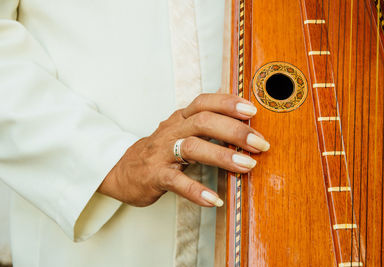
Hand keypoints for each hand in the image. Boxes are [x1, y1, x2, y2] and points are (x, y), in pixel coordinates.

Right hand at [98, 94, 268, 206]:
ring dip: (222, 156)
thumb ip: (207, 127)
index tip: (253, 110)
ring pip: (192, 148)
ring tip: (246, 166)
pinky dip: (196, 190)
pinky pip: (176, 181)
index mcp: (181, 119)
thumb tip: (245, 126)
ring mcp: (162, 153)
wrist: (123, 170)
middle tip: (260, 143)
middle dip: (234, 131)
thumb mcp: (181, 132)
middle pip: (203, 122)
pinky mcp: (155, 175)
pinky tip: (213, 200)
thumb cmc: (161, 151)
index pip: (204, 102)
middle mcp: (172, 131)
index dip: (228, 103)